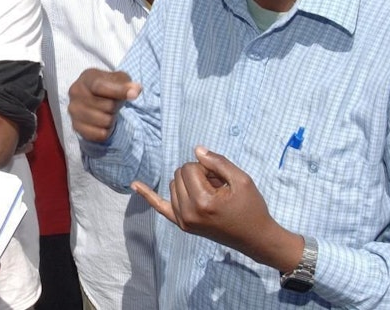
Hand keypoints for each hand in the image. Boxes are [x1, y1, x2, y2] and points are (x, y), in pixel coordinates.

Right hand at [68, 69, 140, 142]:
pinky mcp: (76, 126)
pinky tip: (102, 123)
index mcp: (86, 78)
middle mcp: (75, 93)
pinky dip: (106, 131)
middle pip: (107, 106)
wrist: (94, 99)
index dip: (119, 91)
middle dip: (116, 106)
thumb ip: (127, 83)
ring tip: (107, 112)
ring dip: (112, 119)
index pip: (100, 86)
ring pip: (105, 121)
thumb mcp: (119, 79)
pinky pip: (100, 134)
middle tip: (113, 103)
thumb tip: (135, 90)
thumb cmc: (109, 87)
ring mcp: (74, 110)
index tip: (135, 95)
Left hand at [132, 146, 304, 271]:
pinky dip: (148, 195)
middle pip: (178, 175)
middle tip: (217, 185)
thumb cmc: (251, 207)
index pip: (189, 168)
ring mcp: (182, 221)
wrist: (255, 238)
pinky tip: (134, 184)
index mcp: (202, 203)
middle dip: (197, 174)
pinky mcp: (182, 225)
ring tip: (211, 193)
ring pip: (173, 185)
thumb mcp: (242, 180)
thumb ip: (218, 162)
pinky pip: (160, 207)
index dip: (206, 167)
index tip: (220, 178)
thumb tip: (196, 150)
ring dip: (189, 183)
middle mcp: (188, 213)